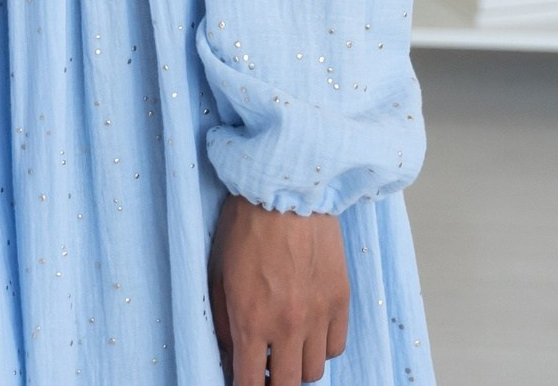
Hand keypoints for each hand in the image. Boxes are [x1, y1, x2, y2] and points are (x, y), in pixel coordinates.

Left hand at [209, 195, 347, 385]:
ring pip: (313, 370)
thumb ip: (223, 321)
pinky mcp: (340, 301)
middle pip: (288, 385)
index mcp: (251, 320)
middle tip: (264, 372)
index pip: (250, 382)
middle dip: (273, 384)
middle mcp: (288, 325)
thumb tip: (229, 353)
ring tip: (284, 349)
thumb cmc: (245, 226)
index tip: (243, 383)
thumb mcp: (217, 274)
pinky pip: (335, 347)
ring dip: (296, 366)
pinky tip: (308, 334)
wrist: (285, 191)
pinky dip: (321, 348)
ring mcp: (318, 315)